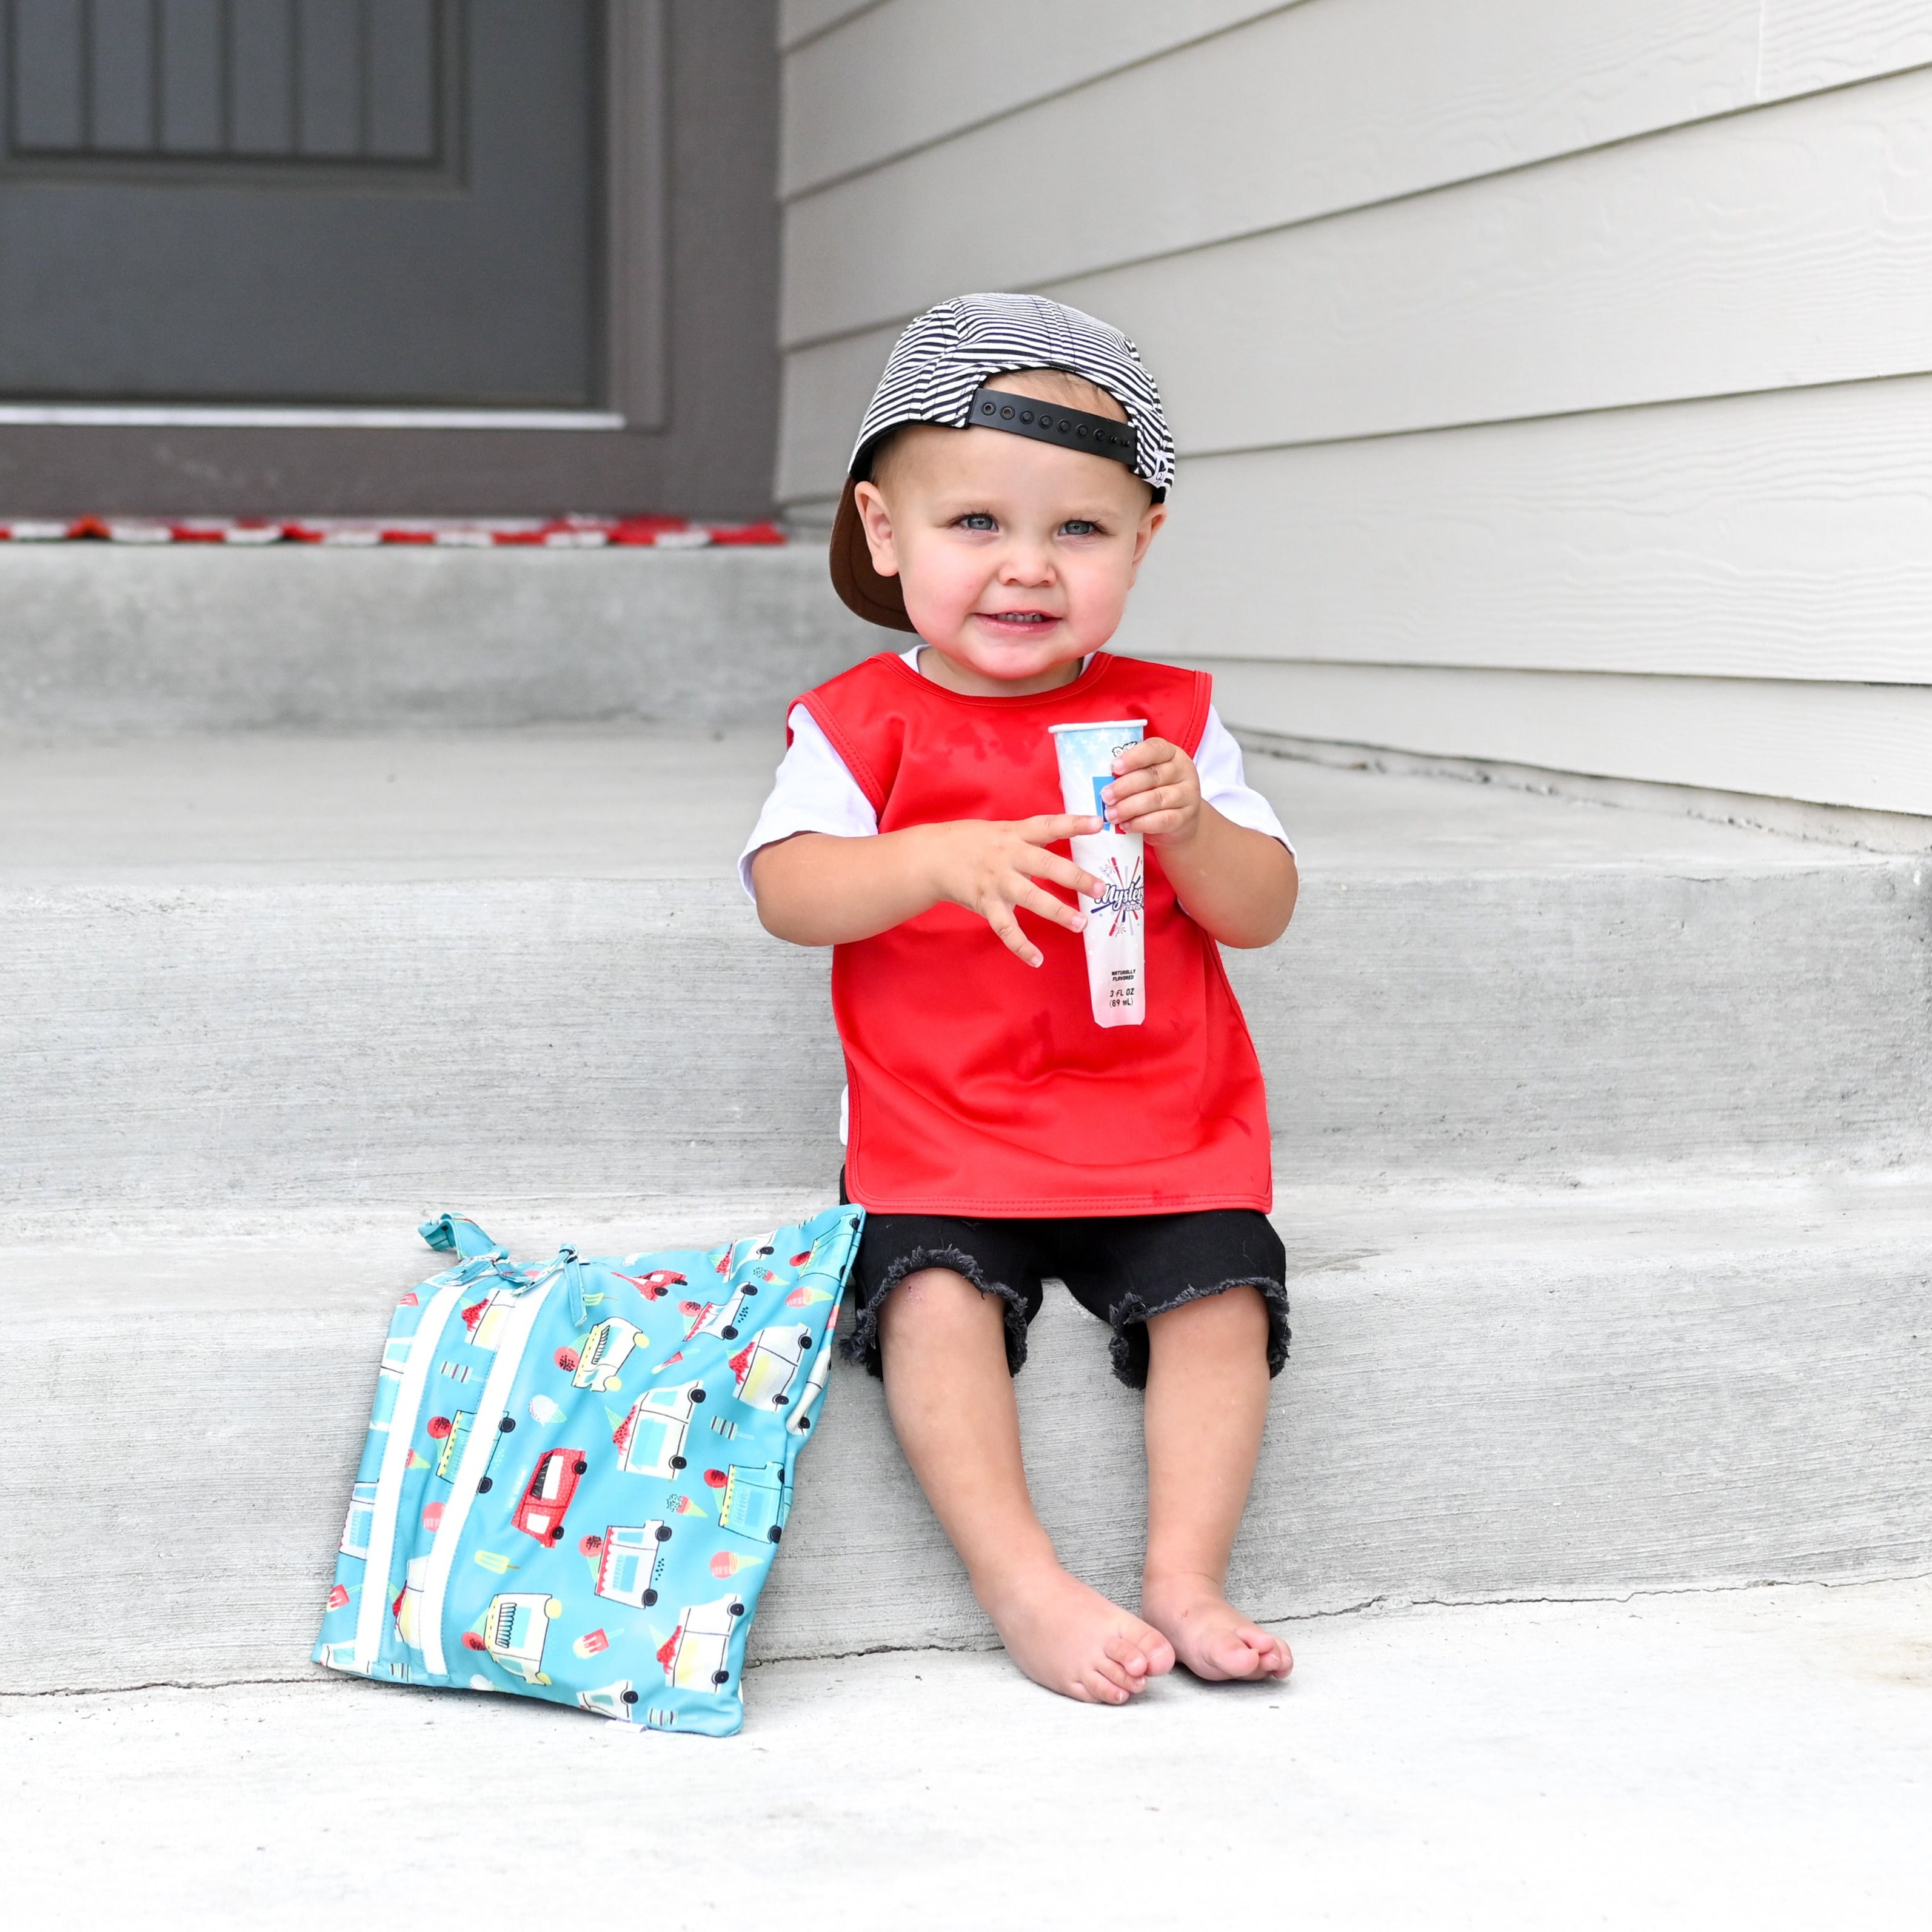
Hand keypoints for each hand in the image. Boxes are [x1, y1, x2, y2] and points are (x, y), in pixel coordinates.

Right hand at [920, 814, 1105, 967]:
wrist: (932, 857)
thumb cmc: (974, 843)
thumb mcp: (1003, 830)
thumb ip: (1032, 837)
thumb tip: (1071, 836)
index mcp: (1016, 834)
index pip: (1048, 826)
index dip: (1073, 824)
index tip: (1098, 823)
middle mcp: (1008, 856)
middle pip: (1045, 864)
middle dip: (1075, 877)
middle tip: (1100, 889)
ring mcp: (996, 881)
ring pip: (1029, 897)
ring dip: (1056, 911)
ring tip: (1080, 924)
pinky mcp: (985, 903)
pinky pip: (1005, 928)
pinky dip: (1021, 945)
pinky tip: (1037, 959)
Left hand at [1101, 737, 1201, 844]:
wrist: (1180, 821)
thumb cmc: (1155, 792)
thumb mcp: (1146, 776)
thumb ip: (1131, 773)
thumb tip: (1101, 778)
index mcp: (1171, 754)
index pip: (1154, 749)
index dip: (1133, 758)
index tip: (1114, 767)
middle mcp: (1183, 771)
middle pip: (1152, 776)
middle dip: (1125, 786)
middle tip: (1105, 796)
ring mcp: (1187, 795)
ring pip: (1156, 799)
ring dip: (1129, 807)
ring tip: (1111, 814)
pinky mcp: (1185, 817)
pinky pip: (1162, 820)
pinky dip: (1141, 823)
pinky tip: (1126, 825)